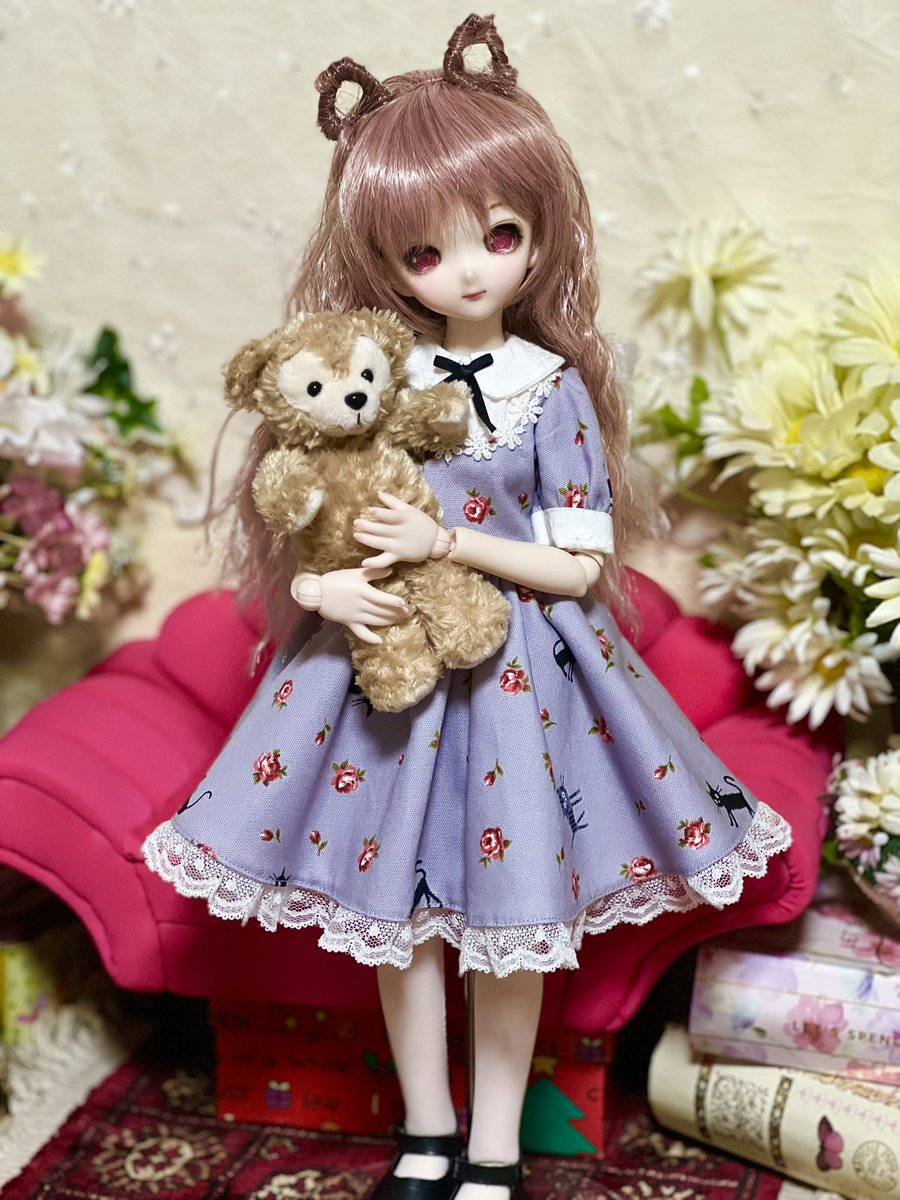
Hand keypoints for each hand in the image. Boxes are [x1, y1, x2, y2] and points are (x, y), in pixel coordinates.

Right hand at [290, 566, 406, 644]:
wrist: (316, 592)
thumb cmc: (335, 580)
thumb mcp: (354, 573)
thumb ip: (373, 572)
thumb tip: (390, 570)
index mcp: (362, 591)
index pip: (382, 598)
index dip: (394, 602)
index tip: (404, 604)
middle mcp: (360, 605)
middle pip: (381, 611)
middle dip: (395, 613)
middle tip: (406, 613)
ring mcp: (354, 616)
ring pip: (375, 621)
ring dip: (388, 622)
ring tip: (397, 620)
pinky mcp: (348, 622)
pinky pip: (361, 633)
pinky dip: (370, 638)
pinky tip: (379, 641)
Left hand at [352, 491, 440, 566]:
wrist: (436, 541)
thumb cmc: (421, 522)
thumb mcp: (410, 510)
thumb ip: (393, 502)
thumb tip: (378, 493)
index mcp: (405, 518)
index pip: (391, 516)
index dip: (380, 513)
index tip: (370, 511)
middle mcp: (402, 532)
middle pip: (382, 529)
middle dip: (368, 526)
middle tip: (356, 523)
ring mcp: (400, 545)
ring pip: (381, 543)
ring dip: (367, 540)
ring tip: (356, 535)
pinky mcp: (399, 556)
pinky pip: (385, 561)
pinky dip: (375, 563)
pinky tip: (364, 563)